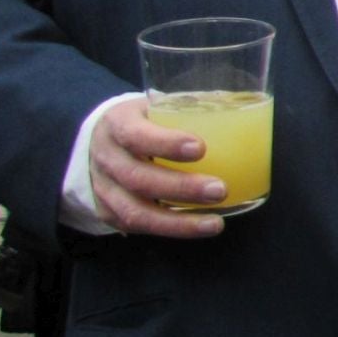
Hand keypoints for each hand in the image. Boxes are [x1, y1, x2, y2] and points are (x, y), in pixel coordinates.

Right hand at [87, 99, 226, 237]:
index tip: (200, 148)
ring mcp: (103, 189)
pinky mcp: (108, 213)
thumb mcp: (154, 106)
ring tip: (215, 223)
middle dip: (182, 188)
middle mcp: (106, 158)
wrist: (101, 141)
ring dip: (179, 222)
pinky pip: (138, 227)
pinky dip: (171, 230)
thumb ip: (185, 108)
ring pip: (136, 212)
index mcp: (117, 124)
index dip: (166, 143)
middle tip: (220, 189)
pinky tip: (199, 228)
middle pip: (138, 179)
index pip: (135, 135)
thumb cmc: (142, 121)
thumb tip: (237, 107)